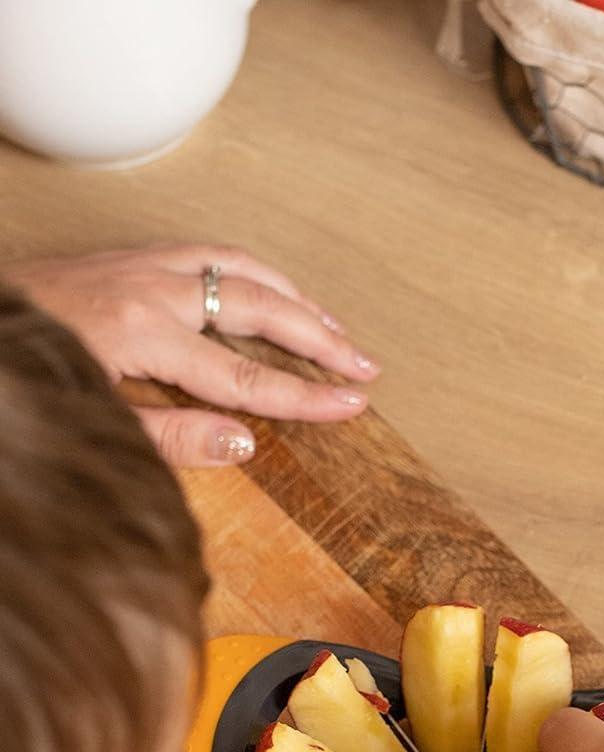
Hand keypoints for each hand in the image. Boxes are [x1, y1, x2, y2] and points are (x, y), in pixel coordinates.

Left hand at [5, 244, 378, 467]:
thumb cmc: (25, 378)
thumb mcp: (95, 424)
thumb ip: (170, 438)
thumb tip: (246, 443)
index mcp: (142, 335)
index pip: (245, 375)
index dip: (305, 396)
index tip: (353, 406)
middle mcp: (148, 288)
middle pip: (257, 307)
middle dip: (319, 337)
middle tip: (365, 365)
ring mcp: (136, 264)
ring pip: (236, 266)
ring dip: (293, 297)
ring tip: (334, 327)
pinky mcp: (123, 256)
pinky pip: (205, 251)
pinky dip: (251, 271)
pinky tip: (269, 290)